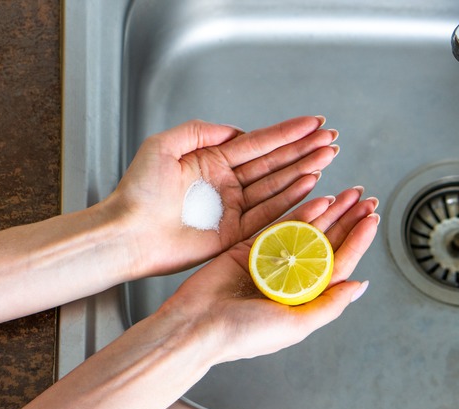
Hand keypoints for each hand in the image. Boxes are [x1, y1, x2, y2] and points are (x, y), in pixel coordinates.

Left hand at [108, 116, 338, 276]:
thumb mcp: (162, 146)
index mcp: (213, 161)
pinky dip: (292, 200)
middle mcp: (228, 183)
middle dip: (304, 150)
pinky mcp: (236, 234)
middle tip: (331, 139)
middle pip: (275, 162)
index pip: (259, 143)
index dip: (288, 132)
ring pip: (277, 185)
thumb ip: (200, 130)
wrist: (127, 233)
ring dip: (304, 171)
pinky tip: (311, 185)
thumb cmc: (137, 192)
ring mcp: (234, 208)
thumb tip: (236, 129)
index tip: (313, 123)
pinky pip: (269, 214)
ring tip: (328, 157)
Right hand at [160, 187, 378, 363]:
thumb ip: (328, 305)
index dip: (357, 242)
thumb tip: (358, 286)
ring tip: (349, 194)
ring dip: (329, 212)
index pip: (338, 264)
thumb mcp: (295, 325)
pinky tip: (319, 199)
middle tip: (365, 200)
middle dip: (348, 221)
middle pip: (327, 243)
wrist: (196, 325)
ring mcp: (272, 261)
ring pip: (308, 230)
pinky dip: (300, 212)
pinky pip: (281, 225)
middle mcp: (291, 279)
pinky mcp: (251, 247)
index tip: (371, 220)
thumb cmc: (243, 334)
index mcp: (304, 299)